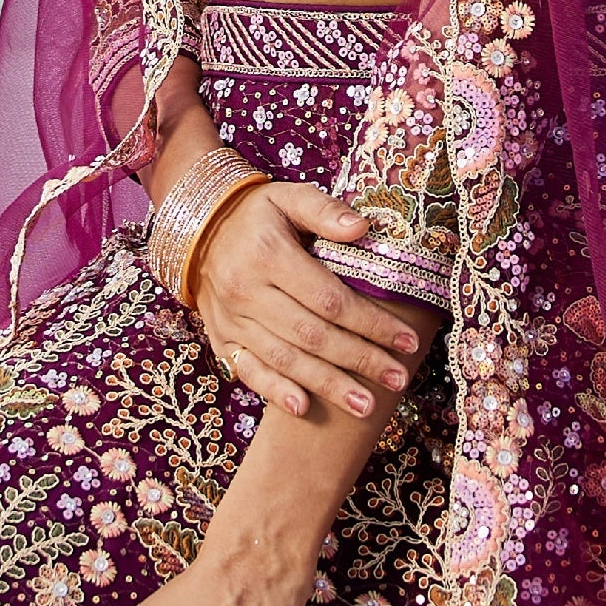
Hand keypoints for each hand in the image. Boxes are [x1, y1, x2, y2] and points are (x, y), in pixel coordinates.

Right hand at [194, 179, 421, 421]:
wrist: (199, 230)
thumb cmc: (256, 214)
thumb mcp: (288, 197)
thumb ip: (324, 210)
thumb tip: (363, 227)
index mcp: (267, 254)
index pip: (329, 298)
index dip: (370, 322)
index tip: (406, 340)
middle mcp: (247, 290)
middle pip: (312, 335)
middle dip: (359, 360)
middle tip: (398, 377)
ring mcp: (232, 319)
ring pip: (286, 359)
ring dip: (328, 385)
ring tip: (366, 405)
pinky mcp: (223, 339)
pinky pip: (249, 370)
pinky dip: (275, 391)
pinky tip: (303, 408)